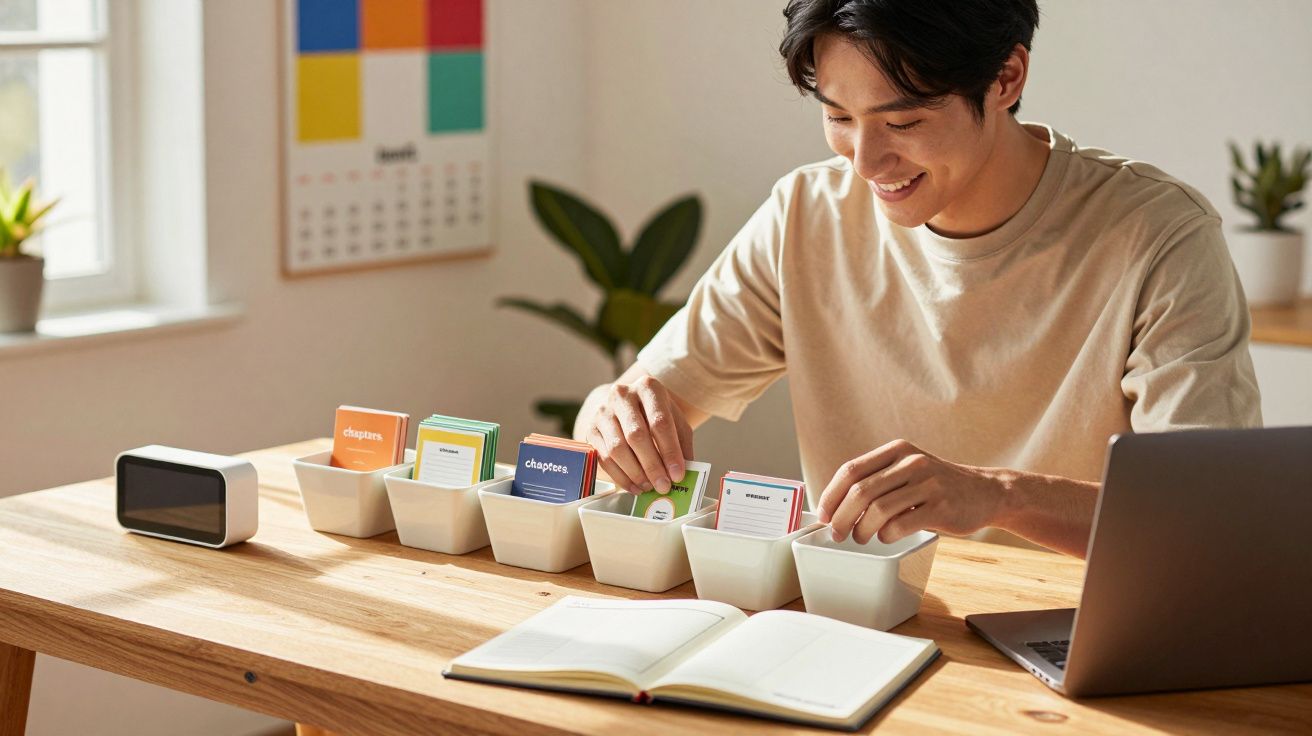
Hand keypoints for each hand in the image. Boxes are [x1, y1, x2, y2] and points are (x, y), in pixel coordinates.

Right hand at [580, 375, 693, 494]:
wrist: (627, 405)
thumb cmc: (655, 414)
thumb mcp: (675, 420)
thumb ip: (682, 443)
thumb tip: (685, 472)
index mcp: (648, 387)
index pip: (660, 421)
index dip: (670, 451)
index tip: (678, 474)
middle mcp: (622, 395)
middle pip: (636, 435)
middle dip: (652, 465)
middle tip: (663, 486)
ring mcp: (603, 412)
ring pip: (617, 449)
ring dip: (635, 473)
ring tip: (649, 487)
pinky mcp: (591, 430)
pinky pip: (603, 458)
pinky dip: (621, 477)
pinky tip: (634, 486)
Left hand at [817, 439, 1006, 543]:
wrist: (986, 492)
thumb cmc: (938, 486)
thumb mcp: (908, 469)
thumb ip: (878, 479)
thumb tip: (836, 505)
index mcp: (897, 450)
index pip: (851, 470)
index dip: (831, 494)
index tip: (823, 514)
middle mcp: (911, 462)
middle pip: (860, 491)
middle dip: (842, 516)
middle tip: (836, 533)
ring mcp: (928, 483)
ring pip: (878, 509)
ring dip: (862, 529)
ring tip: (861, 537)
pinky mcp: (940, 507)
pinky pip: (900, 524)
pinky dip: (886, 535)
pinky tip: (886, 536)